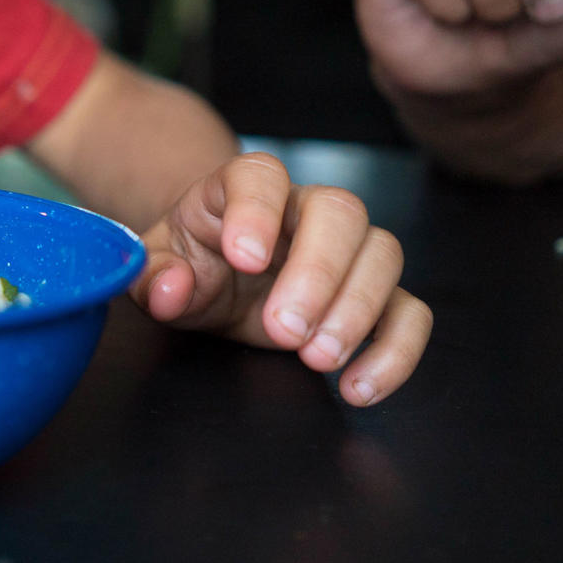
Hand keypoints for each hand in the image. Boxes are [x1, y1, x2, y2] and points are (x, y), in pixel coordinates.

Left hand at [131, 153, 430, 405]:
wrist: (217, 274)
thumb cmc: (189, 262)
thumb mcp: (155, 269)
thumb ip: (153, 276)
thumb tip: (171, 289)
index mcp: (243, 189)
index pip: (261, 176)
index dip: (258, 210)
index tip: (245, 258)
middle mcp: (303, 210)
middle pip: (339, 212)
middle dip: (318, 272)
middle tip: (283, 328)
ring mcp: (346, 250)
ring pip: (383, 255)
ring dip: (357, 311)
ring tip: (316, 359)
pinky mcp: (373, 295)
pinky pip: (409, 312)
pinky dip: (396, 350)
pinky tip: (358, 386)